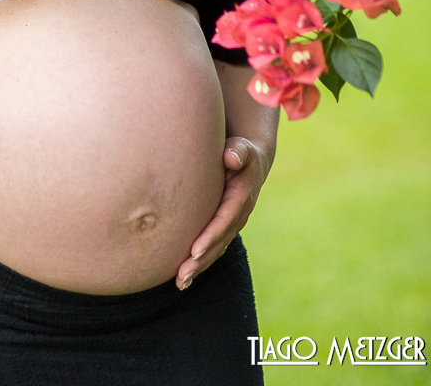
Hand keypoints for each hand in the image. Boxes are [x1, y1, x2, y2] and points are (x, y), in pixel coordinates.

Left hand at [175, 137, 268, 290]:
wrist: (250, 161)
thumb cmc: (239, 151)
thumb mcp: (242, 148)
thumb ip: (238, 152)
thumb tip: (231, 157)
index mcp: (242, 196)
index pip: (225, 219)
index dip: (210, 236)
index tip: (194, 251)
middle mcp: (238, 214)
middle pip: (219, 241)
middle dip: (201, 259)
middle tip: (182, 275)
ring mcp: (232, 223)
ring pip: (215, 249)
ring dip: (198, 266)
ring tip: (180, 282)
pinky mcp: (224, 227)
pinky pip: (212, 247)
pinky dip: (199, 262)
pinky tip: (183, 276)